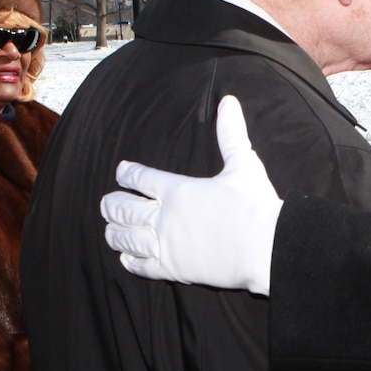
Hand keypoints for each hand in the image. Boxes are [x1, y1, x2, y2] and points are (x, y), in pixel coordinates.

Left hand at [101, 95, 278, 294]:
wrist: (265, 247)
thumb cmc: (255, 205)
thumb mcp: (244, 164)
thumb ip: (231, 134)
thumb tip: (229, 101)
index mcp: (178, 189)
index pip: (141, 178)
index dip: (128, 174)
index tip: (121, 171)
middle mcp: (165, 217)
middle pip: (125, 209)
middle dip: (112, 205)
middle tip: (106, 203)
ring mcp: (166, 245)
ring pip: (127, 239)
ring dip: (115, 233)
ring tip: (109, 230)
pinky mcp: (174, 269)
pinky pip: (142, 267)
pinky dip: (130, 262)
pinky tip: (125, 259)